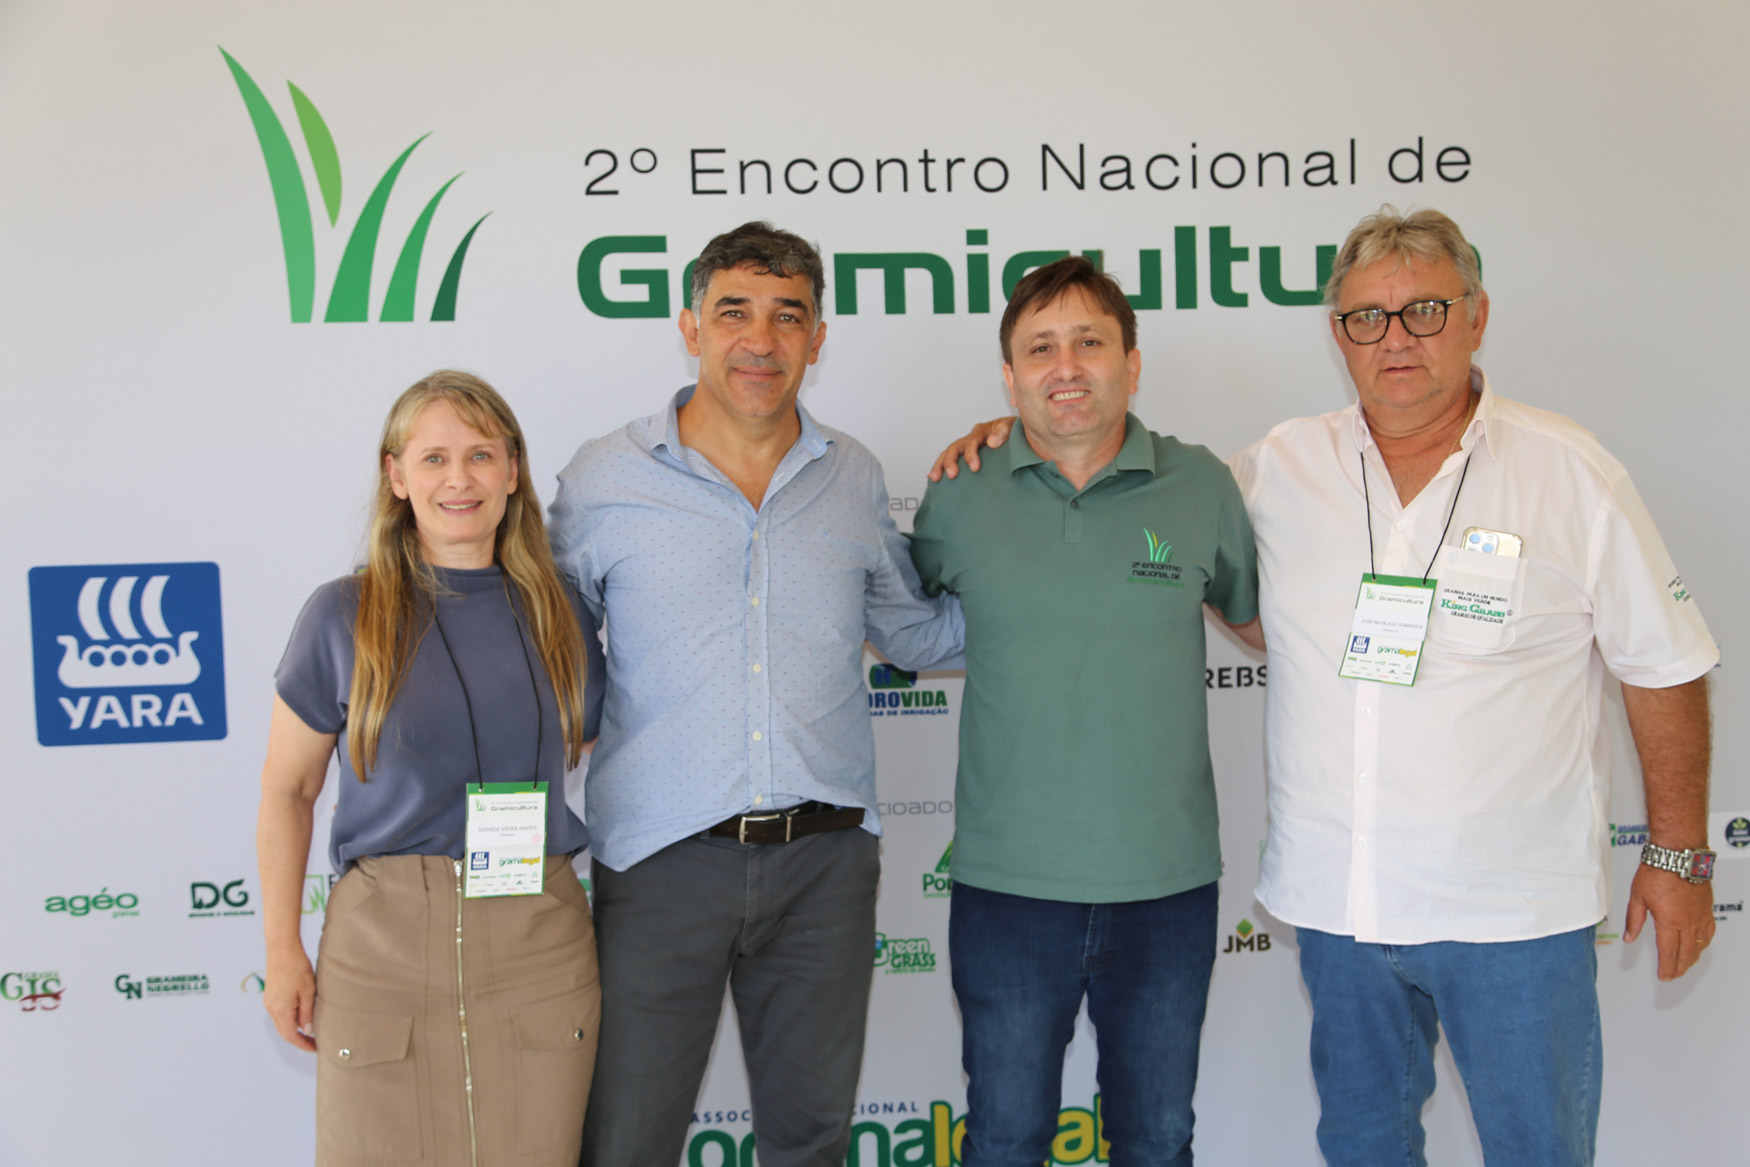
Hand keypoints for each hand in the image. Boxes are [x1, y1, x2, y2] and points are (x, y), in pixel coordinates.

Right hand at [264, 949, 317, 1050]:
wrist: (282, 949)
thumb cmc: (297, 968)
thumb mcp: (308, 992)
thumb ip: (307, 1013)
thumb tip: (307, 1030)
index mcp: (280, 1010)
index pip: (291, 1036)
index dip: (303, 1044)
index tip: (316, 1048)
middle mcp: (271, 1008)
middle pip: (284, 1032)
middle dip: (299, 1040)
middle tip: (314, 1043)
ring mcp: (268, 1002)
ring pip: (281, 1023)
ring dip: (294, 1030)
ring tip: (310, 1032)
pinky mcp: (270, 995)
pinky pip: (279, 1014)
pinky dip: (289, 1020)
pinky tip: (300, 1017)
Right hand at [927, 416, 1014, 481]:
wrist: (1019, 436)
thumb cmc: (1015, 432)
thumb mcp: (1011, 427)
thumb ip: (1003, 432)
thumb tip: (991, 442)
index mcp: (981, 431)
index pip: (971, 441)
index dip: (970, 454)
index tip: (974, 468)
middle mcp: (971, 438)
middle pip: (954, 447)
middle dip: (950, 461)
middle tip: (952, 475)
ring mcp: (967, 448)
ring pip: (948, 454)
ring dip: (940, 465)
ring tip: (934, 477)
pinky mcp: (966, 457)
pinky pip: (951, 461)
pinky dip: (941, 468)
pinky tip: (935, 479)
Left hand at [1623, 864, 1715, 980]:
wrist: (1678, 854)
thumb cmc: (1656, 871)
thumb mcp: (1637, 897)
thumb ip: (1634, 920)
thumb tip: (1629, 938)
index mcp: (1669, 921)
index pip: (1668, 952)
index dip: (1666, 967)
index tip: (1664, 977)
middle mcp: (1688, 922)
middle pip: (1686, 953)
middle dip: (1679, 968)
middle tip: (1672, 976)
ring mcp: (1700, 916)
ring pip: (1699, 945)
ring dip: (1692, 959)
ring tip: (1683, 966)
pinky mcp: (1708, 908)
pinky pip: (1708, 932)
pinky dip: (1703, 943)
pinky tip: (1699, 946)